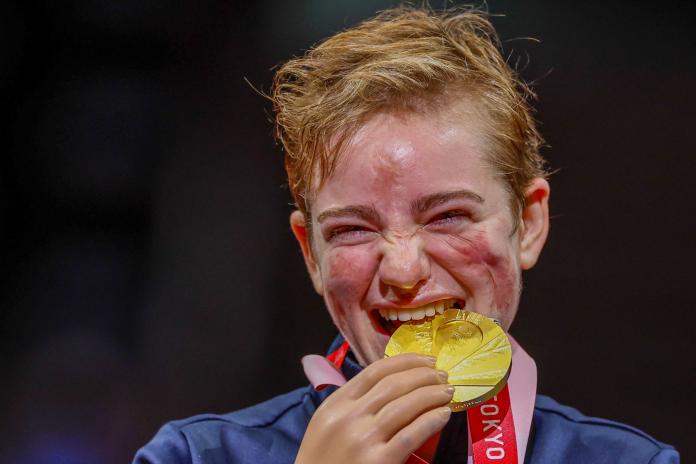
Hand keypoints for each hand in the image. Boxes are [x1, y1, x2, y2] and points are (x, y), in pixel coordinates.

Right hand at [295, 353, 453, 463]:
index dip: (406, 361)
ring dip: (432, 394)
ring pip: (405, 405)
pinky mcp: (379, 462)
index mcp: (335, 404)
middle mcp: (349, 417)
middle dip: (423, 375)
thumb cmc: (322, 460)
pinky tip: (443, 414)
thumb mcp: (326, 424)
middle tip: (443, 374)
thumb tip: (391, 384)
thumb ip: (351, 404)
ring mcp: (364, 439)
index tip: (426, 360)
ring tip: (447, 392)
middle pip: (393, 385)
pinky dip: (431, 421)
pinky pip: (411, 435)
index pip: (375, 371)